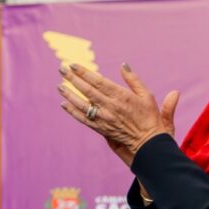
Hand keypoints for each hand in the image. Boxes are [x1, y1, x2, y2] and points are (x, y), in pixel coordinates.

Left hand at [58, 62, 179, 162]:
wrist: (148, 143)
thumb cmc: (149, 117)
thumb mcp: (147, 95)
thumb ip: (133, 80)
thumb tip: (123, 64)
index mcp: (121, 96)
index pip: (98, 81)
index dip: (84, 72)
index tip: (73, 65)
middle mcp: (110, 107)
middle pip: (87, 90)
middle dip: (73, 79)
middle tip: (61, 70)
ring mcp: (104, 118)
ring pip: (83, 105)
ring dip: (70, 94)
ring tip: (59, 86)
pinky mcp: (101, 129)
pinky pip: (83, 119)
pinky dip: (72, 111)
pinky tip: (64, 104)